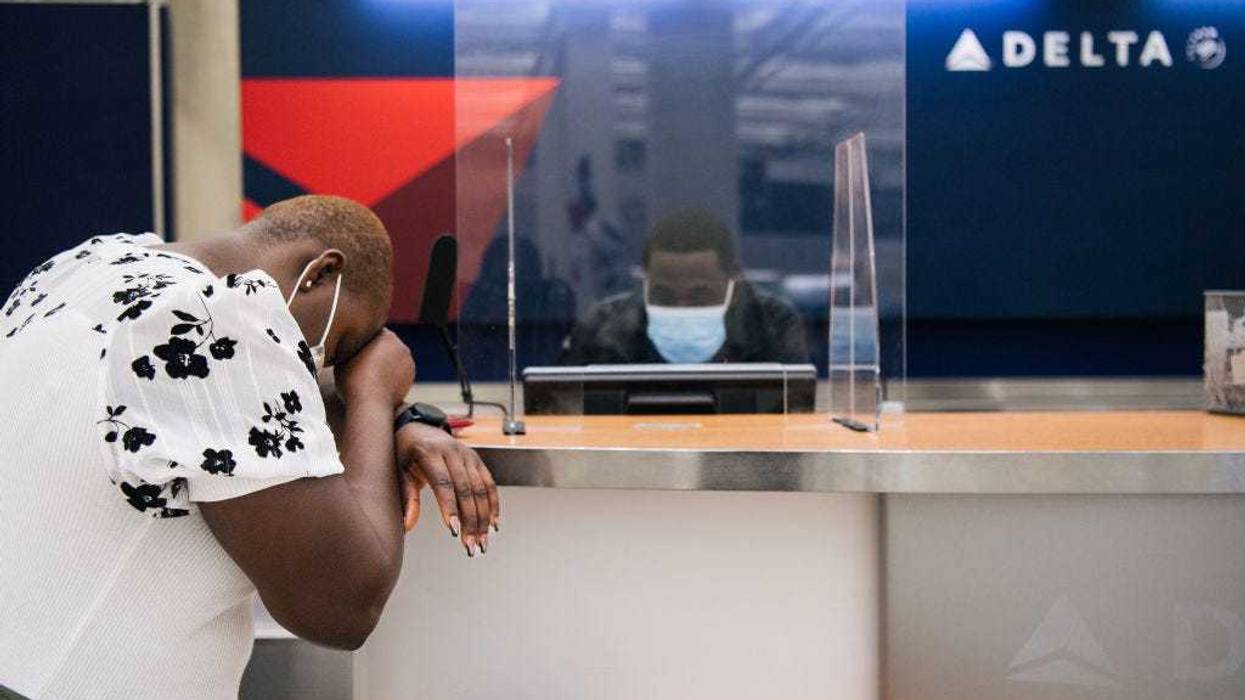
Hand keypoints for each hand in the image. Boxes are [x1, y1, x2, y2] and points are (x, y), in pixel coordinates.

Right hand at [335, 328, 413, 406]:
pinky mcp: (411, 377)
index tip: (356, 350)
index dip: (364, 341)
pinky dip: (392, 375)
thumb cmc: (353, 379)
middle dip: (377, 351)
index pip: (374, 332)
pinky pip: (398, 372)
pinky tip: (379, 382)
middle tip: (363, 363)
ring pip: (394, 359)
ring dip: (386, 363)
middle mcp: (401, 346)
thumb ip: (352, 347)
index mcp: (386, 335)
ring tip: (371, 375)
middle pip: (386, 345)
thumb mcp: (344, 356)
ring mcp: (408, 362)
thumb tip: (349, 345)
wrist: (369, 402)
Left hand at [396, 423, 498, 556]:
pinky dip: (493, 505)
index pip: (443, 484)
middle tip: (471, 547)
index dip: (450, 508)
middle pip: (466, 490)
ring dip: (483, 519)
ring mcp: (468, 456)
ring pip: (480, 490)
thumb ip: (405, 496)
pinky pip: (489, 484)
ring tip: (482, 543)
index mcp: (430, 453)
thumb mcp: (399, 470)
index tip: (454, 531)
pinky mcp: (477, 461)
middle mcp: (453, 452)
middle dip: (471, 522)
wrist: (418, 426)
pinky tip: (494, 525)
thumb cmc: (405, 451)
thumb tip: (407, 526)